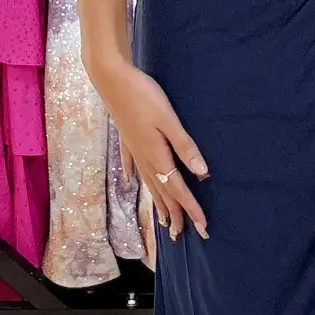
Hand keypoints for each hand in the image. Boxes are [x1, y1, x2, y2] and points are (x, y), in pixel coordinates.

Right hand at [97, 59, 208, 240]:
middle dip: (175, 215)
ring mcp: (133, 149)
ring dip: (158, 203)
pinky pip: (133, 165)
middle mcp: (144, 158)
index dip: (191, 210)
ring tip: (163, 221)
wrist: (111, 78)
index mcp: (156, 155)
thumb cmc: (143, 96)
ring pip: (149, 183)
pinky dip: (135, 176)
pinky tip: (131, 181)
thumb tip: (202, 174)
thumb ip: (185, 147)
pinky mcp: (127, 138)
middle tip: (182, 236)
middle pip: (162, 193)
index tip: (203, 228)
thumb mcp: (169, 120)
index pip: (178, 189)